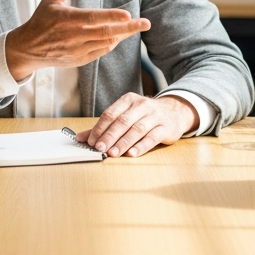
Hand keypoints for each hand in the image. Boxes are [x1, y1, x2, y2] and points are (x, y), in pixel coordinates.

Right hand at [5, 0, 149, 79]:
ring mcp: (78, 50)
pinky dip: (111, 44)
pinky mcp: (80, 60)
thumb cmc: (40, 21)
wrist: (28, 49)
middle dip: (129, 28)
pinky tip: (119, 36)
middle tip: (146, 23)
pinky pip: (101, 51)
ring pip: (106, 43)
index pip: (93, 18)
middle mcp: (74, 36)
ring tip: (136, 27)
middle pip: (106, 33)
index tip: (128, 15)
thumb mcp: (50, 0)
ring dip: (122, 35)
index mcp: (67, 20)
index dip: (111, 17)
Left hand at [83, 93, 198, 156]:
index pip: (111, 114)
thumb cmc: (144, 116)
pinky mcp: (165, 127)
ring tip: (113, 153)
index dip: (100, 128)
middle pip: (123, 121)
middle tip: (100, 148)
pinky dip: (141, 146)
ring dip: (123, 142)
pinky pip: (152, 137)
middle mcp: (142, 105)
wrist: (174, 113)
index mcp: (129, 100)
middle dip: (110, 136)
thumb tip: (80, 138)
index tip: (91, 141)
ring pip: (137, 129)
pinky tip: (132, 154)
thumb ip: (104, 127)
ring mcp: (155, 116)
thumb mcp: (125, 116)